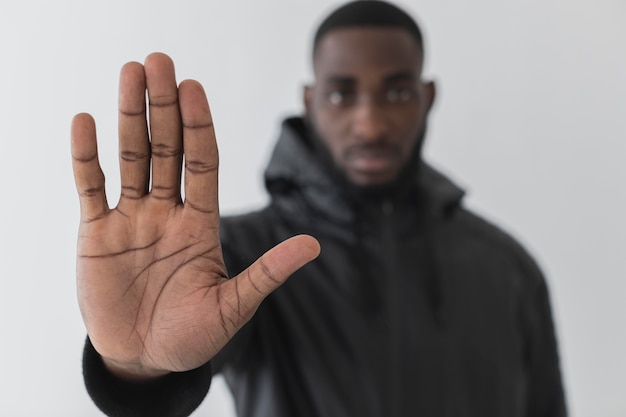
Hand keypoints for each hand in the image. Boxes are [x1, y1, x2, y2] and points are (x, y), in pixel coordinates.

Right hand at [71, 53, 319, 379]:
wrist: (145, 359)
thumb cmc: (192, 336)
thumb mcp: (233, 305)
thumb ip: (267, 272)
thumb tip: (315, 246)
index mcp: (201, 224)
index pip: (201, 163)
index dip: (199, 127)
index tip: (195, 90)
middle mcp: (167, 212)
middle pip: (165, 149)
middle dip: (164, 107)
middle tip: (161, 61)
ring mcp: (131, 220)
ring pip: (130, 157)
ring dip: (130, 116)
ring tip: (130, 73)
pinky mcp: (96, 234)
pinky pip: (90, 187)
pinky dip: (86, 156)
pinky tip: (87, 120)